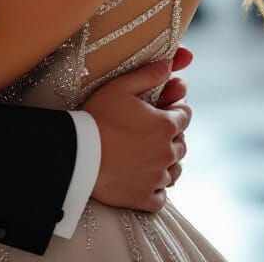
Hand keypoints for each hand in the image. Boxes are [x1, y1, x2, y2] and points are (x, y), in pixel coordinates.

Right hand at [83, 46, 192, 211]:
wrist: (78, 154)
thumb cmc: (98, 116)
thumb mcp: (120, 87)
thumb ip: (148, 75)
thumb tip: (170, 65)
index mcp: (165, 125)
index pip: (185, 115)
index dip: (175, 108)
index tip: (164, 107)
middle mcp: (167, 153)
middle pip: (182, 143)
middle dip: (172, 135)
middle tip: (153, 130)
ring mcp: (157, 178)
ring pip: (174, 170)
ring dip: (167, 161)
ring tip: (150, 154)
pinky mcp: (144, 197)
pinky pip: (161, 196)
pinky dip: (157, 187)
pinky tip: (144, 178)